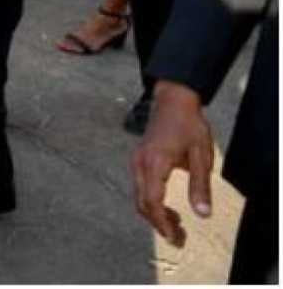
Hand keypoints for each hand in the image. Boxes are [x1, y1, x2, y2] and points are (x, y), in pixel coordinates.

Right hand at [131, 82, 212, 247]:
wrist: (172, 100)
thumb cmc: (189, 125)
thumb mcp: (201, 155)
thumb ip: (200, 185)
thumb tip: (202, 214)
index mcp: (155, 162)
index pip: (152, 201)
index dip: (162, 223)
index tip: (175, 237)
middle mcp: (139, 163)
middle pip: (141, 203)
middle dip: (158, 223)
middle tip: (179, 238)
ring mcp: (135, 161)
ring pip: (138, 196)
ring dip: (155, 214)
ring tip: (177, 225)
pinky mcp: (137, 159)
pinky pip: (139, 187)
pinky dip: (151, 202)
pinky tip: (167, 207)